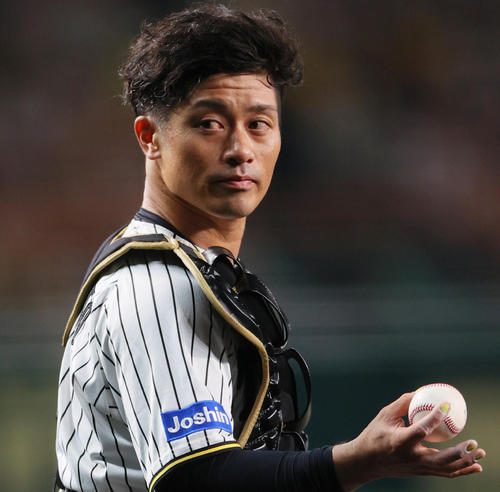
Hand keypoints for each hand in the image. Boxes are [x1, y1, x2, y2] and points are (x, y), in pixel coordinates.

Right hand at [331, 392, 485, 490]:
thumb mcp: (384, 415)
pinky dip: (462, 470)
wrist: (367, 461)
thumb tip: (420, 391)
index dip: (435, 417)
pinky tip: (476, 466)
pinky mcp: (423, 472)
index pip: (422, 429)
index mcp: (400, 442)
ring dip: (466, 461)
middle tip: (473, 441)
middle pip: (442, 459)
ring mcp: (419, 468)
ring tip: (479, 451)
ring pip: (447, 469)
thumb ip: (402, 404)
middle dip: (460, 452)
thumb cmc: (375, 435)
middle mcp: (412, 458)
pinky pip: (446, 473)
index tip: (446, 405)